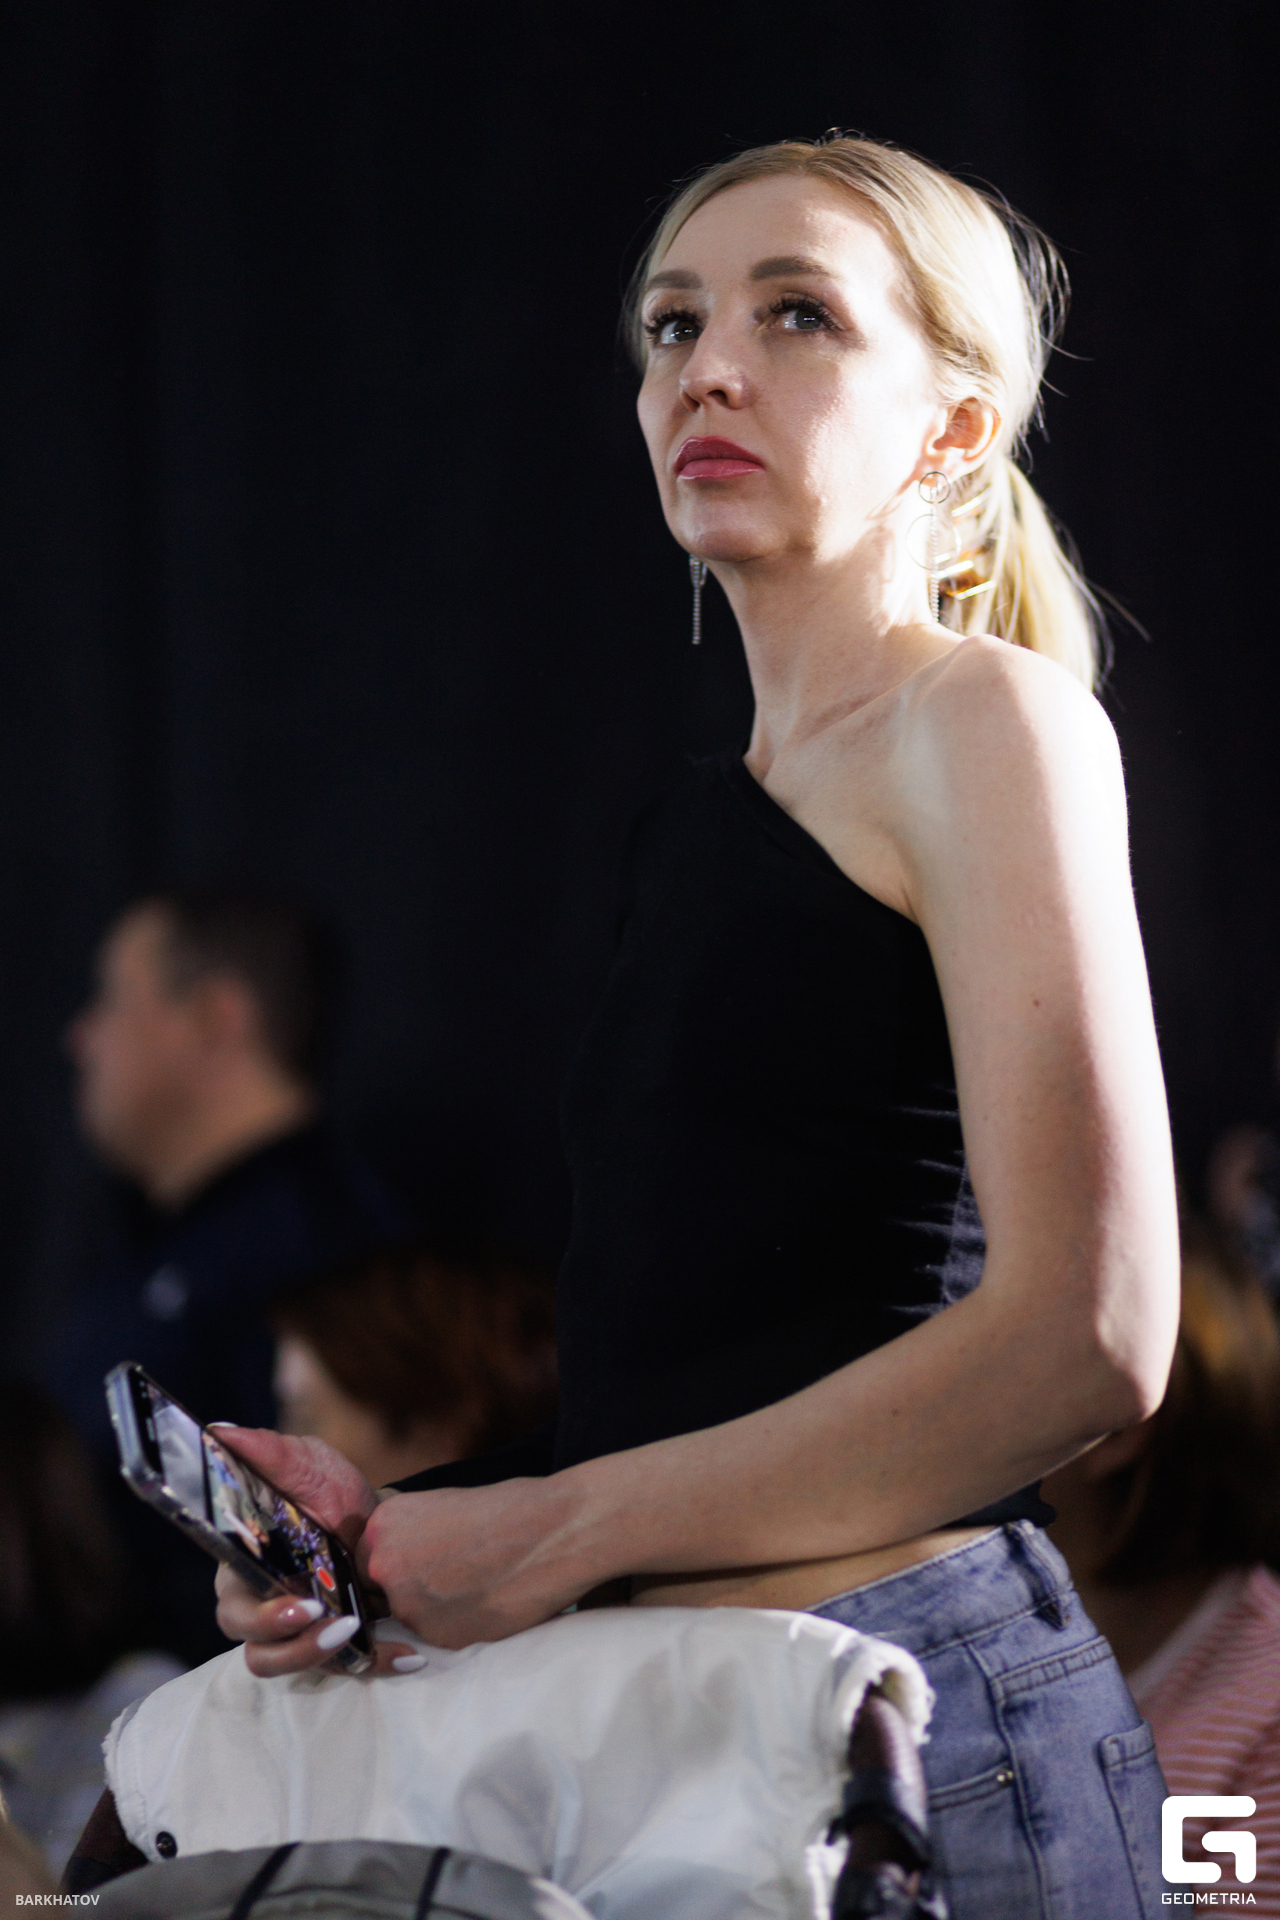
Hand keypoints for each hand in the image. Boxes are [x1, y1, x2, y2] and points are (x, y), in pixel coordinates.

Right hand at [210, 1426, 416, 1676]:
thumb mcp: (308, 1465)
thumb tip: (220, 1430)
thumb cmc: (332, 1492)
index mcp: (246, 1570)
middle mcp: (264, 1607)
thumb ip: (269, 1452)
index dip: (258, 1617)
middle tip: (335, 1621)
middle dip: (294, 1644)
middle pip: (256, 1649)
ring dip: (324, 1656)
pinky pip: (347, 1668)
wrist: (384, 1519)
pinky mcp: (337, 1644)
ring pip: (291, 1666)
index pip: (232, 1608)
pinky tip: (409, 1656)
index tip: (299, 1604)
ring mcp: (300, 1631)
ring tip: (361, 1630)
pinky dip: (378, 1663)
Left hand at [359, 1471, 599, 1648]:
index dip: (391, 1567)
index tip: (416, 1567)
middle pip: (380, 1593)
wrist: (553, 1531)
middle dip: (407, 1591)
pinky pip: (437, 1638)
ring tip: (476, 1584)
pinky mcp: (439, 1638)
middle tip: (449, 1577)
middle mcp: (385, 1566)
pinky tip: (487, 1600)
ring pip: (409, 1618)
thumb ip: (409, 1535)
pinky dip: (458, 1625)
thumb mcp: (441, 1506)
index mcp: (383, 1526)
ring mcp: (409, 1606)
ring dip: (433, 1609)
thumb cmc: (508, 1509)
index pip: (365, 1562)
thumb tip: (397, 1560)